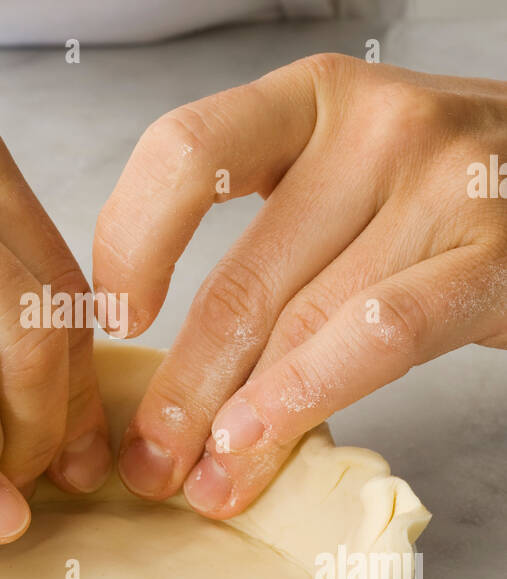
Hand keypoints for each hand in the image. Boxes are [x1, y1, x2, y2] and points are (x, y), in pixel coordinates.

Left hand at [94, 53, 506, 516]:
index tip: (110, 321)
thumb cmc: (444, 186)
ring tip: (201, 482)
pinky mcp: (493, 254)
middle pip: (241, 274)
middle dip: (181, 386)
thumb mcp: (349, 167)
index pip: (185, 150)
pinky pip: (378, 336)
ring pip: (301, 322)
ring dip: (234, 420)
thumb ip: (271, 234)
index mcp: (313, 96)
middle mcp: (374, 125)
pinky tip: (259, 444)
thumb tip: (179, 373)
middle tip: (147, 461)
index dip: (129, 241)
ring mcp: (441, 184)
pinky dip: (306, 396)